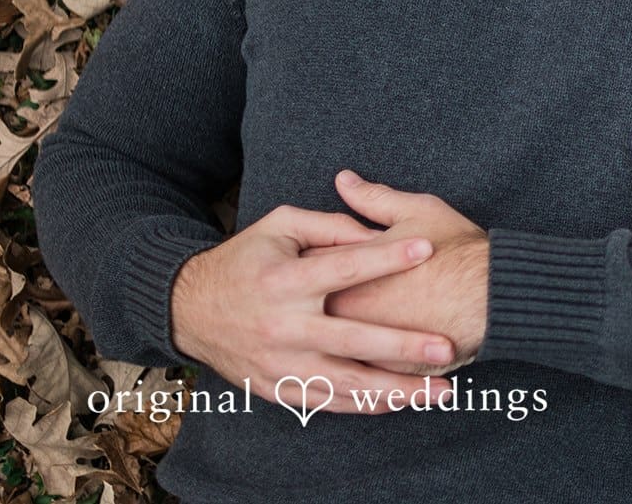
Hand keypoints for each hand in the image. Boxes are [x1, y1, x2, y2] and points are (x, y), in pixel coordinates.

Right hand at [170, 205, 458, 415]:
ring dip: (395, 390)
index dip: (386, 257)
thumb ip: (329, 226)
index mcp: (285, 282)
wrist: (186, 309)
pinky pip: (326, 403)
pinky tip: (400, 402)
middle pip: (351, 340)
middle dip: (402, 347)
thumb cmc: (245, 260)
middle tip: (445, 347)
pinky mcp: (275, 388)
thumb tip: (374, 231)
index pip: (344, 268)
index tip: (428, 248)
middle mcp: (282, 327)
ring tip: (439, 389)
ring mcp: (278, 364)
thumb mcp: (279, 227)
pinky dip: (364, 404)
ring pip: (344, 384)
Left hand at [313, 170, 489, 375]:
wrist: (493, 297)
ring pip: (331, 349)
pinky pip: (357, 375)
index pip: (311, 264)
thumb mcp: (416, 212)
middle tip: (319, 295)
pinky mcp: (385, 371)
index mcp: (347, 271)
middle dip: (310, 303)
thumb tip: (344, 180)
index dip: (311, 258)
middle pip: (311, 310)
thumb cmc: (458, 252)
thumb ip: (374, 199)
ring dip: (329, 341)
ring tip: (334, 333)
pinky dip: (354, 369)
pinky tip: (359, 363)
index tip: (312, 256)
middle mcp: (347, 312)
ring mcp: (364, 347)